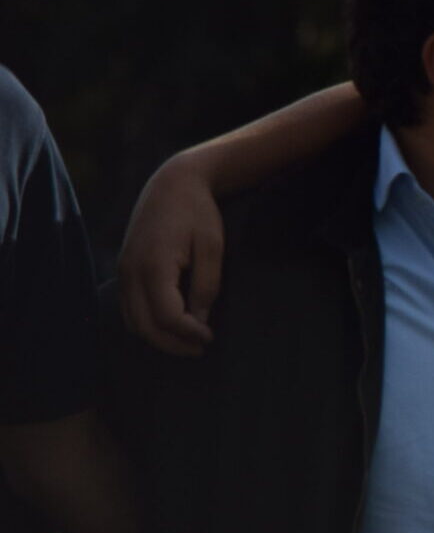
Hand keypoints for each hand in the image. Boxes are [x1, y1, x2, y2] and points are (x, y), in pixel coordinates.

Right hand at [118, 153, 226, 355]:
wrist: (172, 184)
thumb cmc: (198, 214)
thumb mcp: (212, 247)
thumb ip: (206, 287)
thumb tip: (199, 322)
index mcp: (154, 265)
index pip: (167, 316)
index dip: (189, 334)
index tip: (210, 338)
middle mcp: (131, 271)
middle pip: (144, 326)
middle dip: (172, 344)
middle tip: (200, 349)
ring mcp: (123, 271)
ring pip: (132, 321)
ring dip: (158, 338)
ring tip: (188, 342)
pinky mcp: (123, 269)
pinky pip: (127, 308)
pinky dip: (145, 324)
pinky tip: (169, 327)